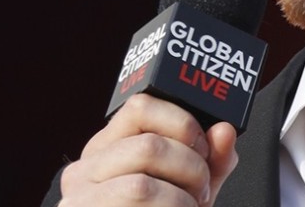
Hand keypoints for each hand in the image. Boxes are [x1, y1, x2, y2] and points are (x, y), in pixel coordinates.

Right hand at [59, 94, 237, 205]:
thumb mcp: (191, 187)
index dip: (181, 122)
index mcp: (108, 148)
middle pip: (148, 145)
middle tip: (202, 189)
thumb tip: (225, 131)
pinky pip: (138, 202)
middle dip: (191, 167)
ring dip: (182, 199)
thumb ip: (212, 159)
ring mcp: (79, 200)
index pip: (140, 107)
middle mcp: (85, 170)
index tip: (204, 148)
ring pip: (142, 184)